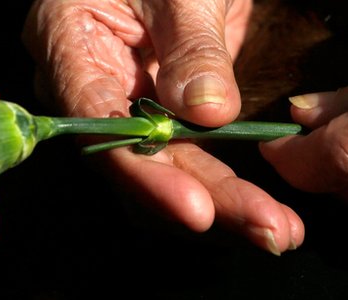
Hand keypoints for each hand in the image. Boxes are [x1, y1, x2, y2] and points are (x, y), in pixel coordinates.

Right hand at [23, 0, 302, 253]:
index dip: (145, 173)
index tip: (198, 210)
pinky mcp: (158, 115)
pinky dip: (225, 184)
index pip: (97, 123)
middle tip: (270, 233)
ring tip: (281, 231)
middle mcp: (87, 86)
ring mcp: (123, 104)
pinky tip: (265, 210)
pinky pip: (186, 158)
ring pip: (167, 169)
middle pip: (139, 161)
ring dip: (224, 204)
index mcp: (67, 42)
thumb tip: (207, 115)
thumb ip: (191, 47)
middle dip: (207, 200)